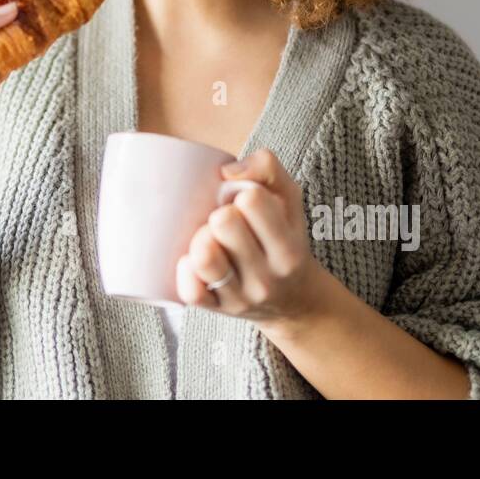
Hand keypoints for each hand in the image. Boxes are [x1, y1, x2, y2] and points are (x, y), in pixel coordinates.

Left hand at [175, 148, 322, 327]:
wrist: (294, 302)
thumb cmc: (283, 237)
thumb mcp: (289, 201)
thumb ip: (267, 168)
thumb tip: (226, 171)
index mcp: (288, 248)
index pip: (253, 202)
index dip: (243, 193)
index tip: (246, 203)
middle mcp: (267, 278)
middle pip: (224, 223)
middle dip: (220, 213)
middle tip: (226, 221)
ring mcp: (240, 298)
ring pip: (204, 258)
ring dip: (200, 239)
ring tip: (209, 239)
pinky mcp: (216, 310)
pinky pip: (190, 291)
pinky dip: (185, 271)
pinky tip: (193, 260)